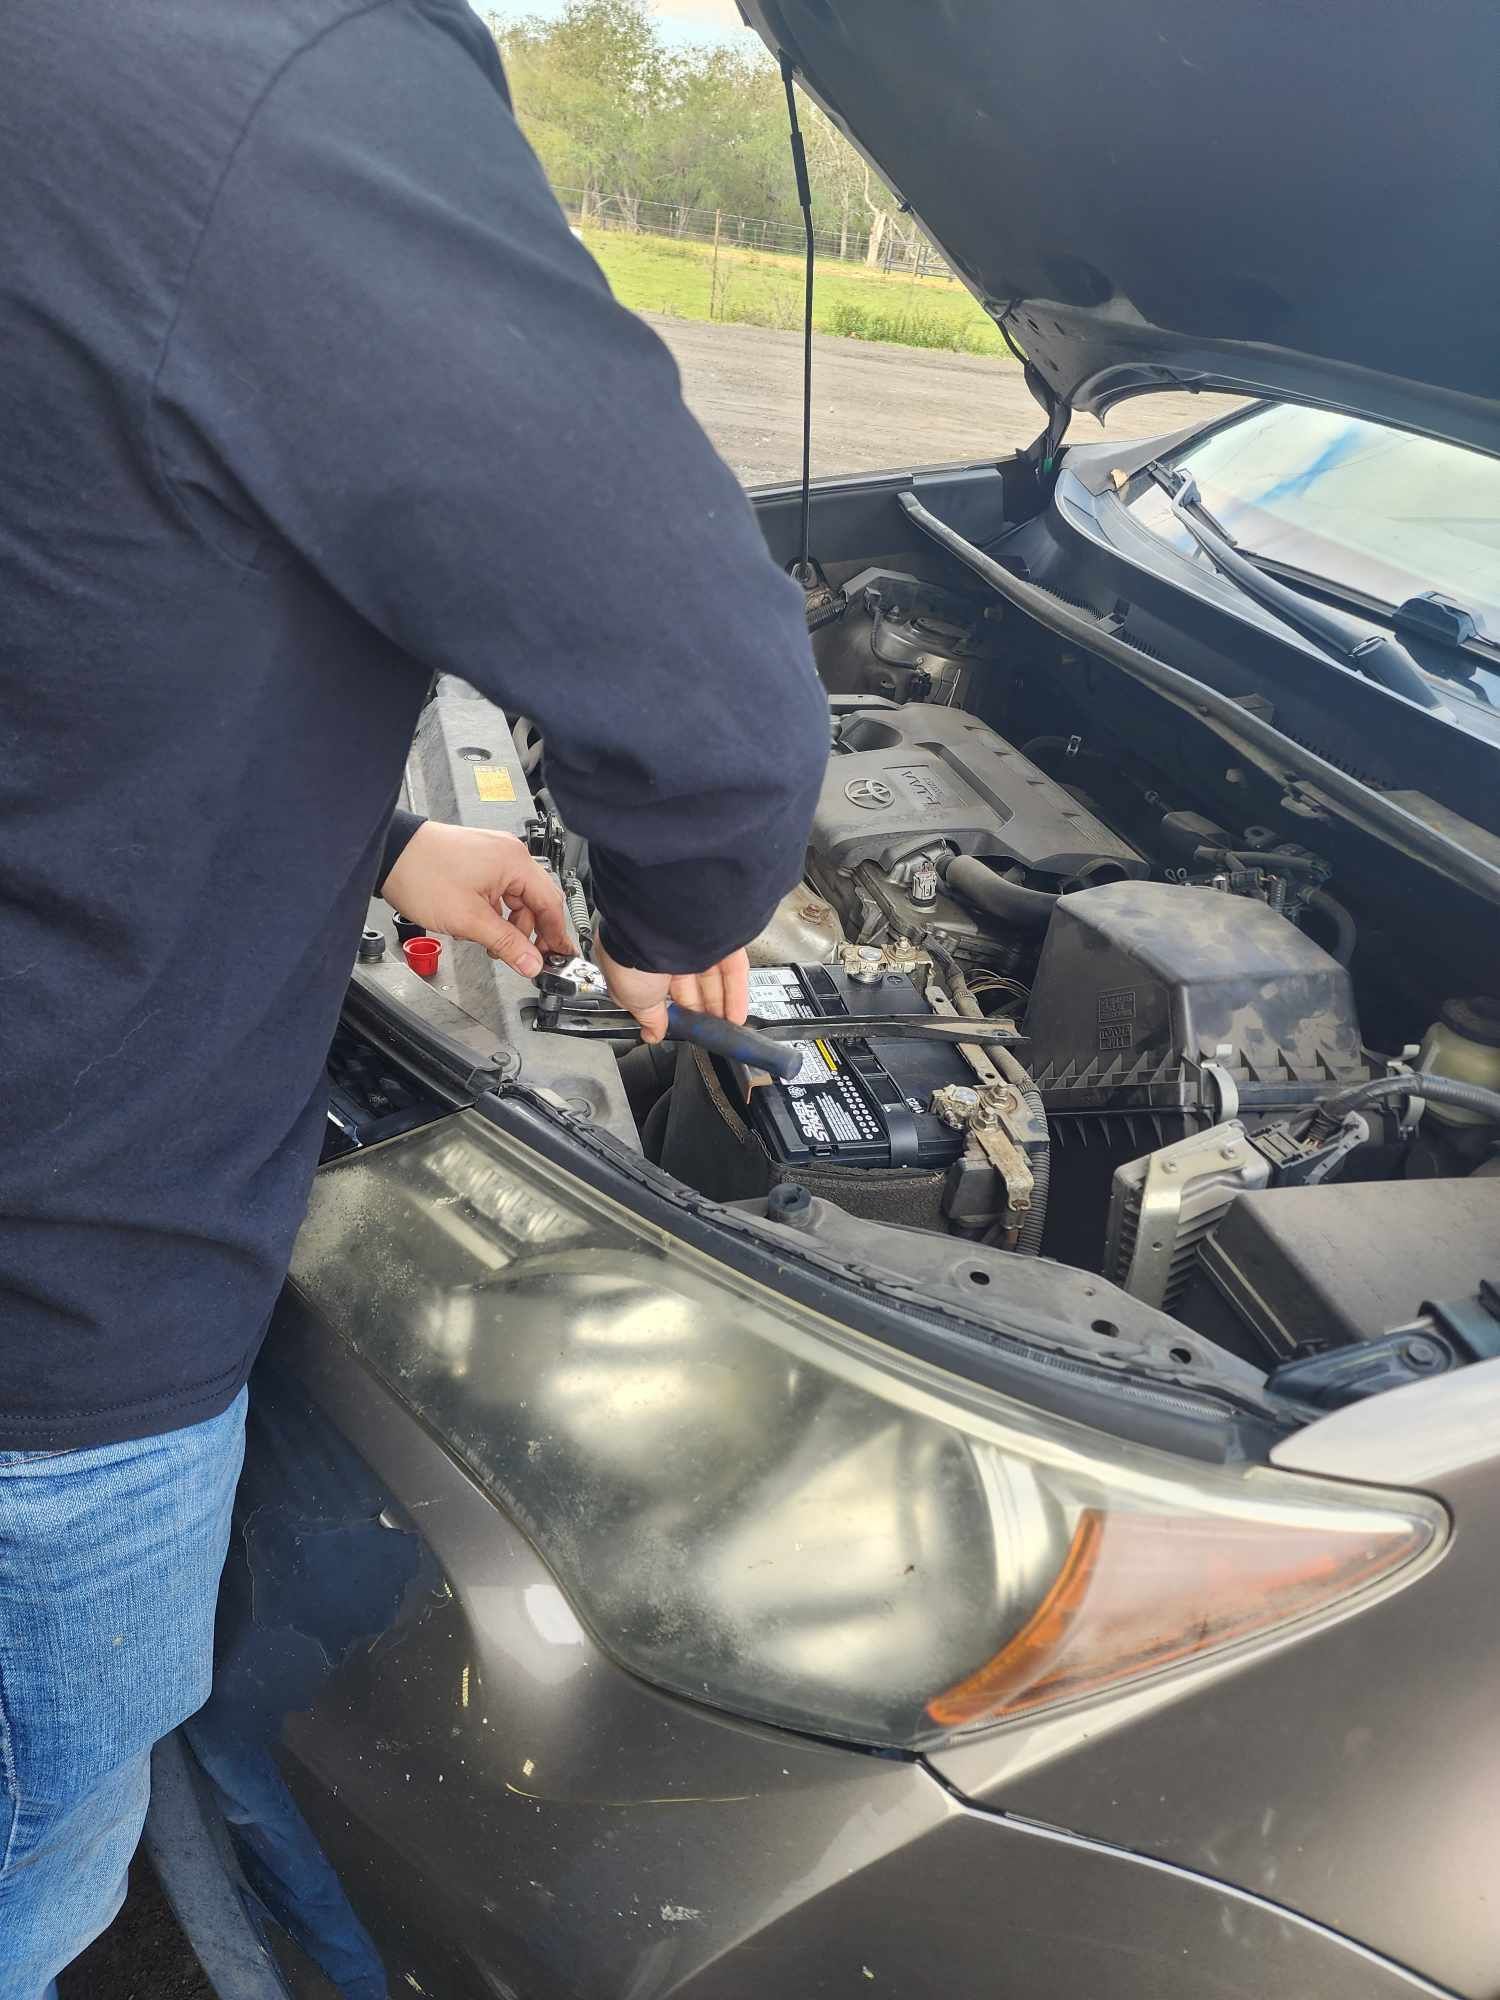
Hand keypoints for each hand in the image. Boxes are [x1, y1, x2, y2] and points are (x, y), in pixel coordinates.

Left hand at [380, 823, 571, 977]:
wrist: (388, 855)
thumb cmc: (421, 875)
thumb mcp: (469, 920)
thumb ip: (506, 944)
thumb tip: (532, 962)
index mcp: (514, 862)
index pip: (550, 903)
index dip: (555, 935)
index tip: (559, 956)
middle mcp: (508, 854)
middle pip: (535, 901)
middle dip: (529, 933)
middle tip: (526, 959)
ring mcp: (492, 855)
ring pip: (515, 898)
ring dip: (508, 925)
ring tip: (492, 946)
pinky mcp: (477, 860)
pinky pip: (498, 890)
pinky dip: (494, 912)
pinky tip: (480, 928)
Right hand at [594, 938, 750, 1045]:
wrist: (653, 928)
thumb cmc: (631, 956)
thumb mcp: (631, 999)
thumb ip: (647, 1018)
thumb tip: (651, 1033)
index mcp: (643, 959)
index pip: (662, 991)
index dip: (672, 1012)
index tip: (679, 1027)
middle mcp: (669, 947)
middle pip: (691, 986)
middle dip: (699, 1012)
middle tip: (704, 1031)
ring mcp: (696, 941)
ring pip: (713, 979)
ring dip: (720, 1007)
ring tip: (724, 1029)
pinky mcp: (720, 938)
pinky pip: (732, 969)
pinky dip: (736, 995)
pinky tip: (736, 1016)